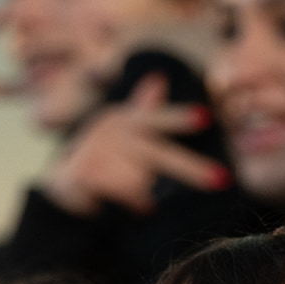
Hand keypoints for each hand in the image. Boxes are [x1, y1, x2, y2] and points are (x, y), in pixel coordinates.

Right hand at [41, 72, 228, 215]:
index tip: (205, 118)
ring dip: (143, 194)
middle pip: (160, 155)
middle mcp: (113, 130)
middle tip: (222, 180)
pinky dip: (133, 204)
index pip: (157, 118)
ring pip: (142, 181)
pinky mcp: (86, 173)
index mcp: (125, 118)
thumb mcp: (121, 129)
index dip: (180, 117)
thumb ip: (142, 106)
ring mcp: (98, 151)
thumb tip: (159, 78)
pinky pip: (125, 194)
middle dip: (193, 170)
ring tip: (131, 195)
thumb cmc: (101, 156)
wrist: (62, 184)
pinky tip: (129, 205)